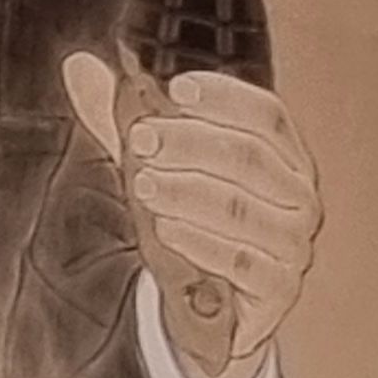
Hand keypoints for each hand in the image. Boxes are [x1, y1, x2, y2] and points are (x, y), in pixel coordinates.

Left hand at [66, 55, 322, 377]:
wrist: (220, 310)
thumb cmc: (198, 225)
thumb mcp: (163, 169)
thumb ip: (126, 121)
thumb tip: (79, 68)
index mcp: (286, 156)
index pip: (266, 114)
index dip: (222, 98)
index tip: (174, 91)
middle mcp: (299, 197)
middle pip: (248, 158)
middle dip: (189, 143)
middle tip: (142, 140)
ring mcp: (294, 245)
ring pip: (239, 208)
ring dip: (186, 192)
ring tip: (143, 185)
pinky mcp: (279, 288)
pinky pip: (239, 260)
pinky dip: (198, 241)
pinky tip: (164, 229)